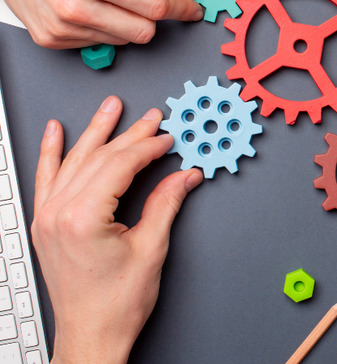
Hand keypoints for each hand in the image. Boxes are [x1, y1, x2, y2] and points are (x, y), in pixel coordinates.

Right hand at [0, 0, 201, 48]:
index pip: (156, 7)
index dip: (182, 10)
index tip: (193, 10)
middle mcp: (78, 8)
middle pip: (143, 32)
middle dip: (152, 16)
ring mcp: (63, 28)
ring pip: (123, 41)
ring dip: (126, 22)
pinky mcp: (52, 40)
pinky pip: (97, 43)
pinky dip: (103, 28)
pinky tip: (89, 7)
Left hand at [31, 97, 202, 363]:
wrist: (91, 335)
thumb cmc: (115, 304)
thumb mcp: (151, 249)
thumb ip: (166, 204)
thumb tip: (184, 176)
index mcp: (83, 218)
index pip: (120, 165)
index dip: (148, 147)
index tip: (167, 138)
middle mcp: (59, 213)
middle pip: (98, 158)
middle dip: (128, 134)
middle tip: (150, 118)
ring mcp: (47, 217)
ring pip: (73, 161)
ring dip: (94, 132)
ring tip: (110, 108)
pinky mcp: (45, 223)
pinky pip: (46, 178)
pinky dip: (51, 152)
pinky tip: (55, 132)